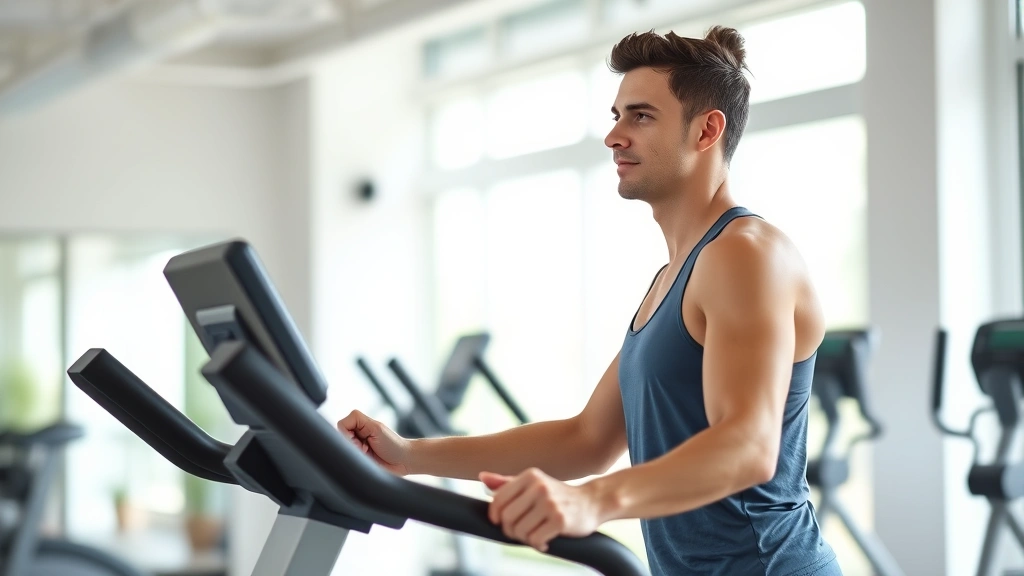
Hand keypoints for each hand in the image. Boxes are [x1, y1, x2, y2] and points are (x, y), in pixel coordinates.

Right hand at [337, 410, 410, 475]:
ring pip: (343, 448)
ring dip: (355, 453)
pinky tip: (366, 460)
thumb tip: (340, 430)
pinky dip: (355, 460)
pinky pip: (347, 458)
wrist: (404, 462)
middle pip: (340, 437)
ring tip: (367, 454)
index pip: (341, 424)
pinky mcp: (358, 457)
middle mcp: (357, 432)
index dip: (347, 434)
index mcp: (361, 421)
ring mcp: (357, 445)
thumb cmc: (394, 444)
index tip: (361, 441)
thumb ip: (357, 424)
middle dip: (352, 445)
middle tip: (366, 449)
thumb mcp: (375, 429)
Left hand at [480, 468, 602, 551]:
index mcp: (530, 476)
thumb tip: (482, 477)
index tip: (501, 522)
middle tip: (521, 532)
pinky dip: (538, 545)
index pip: (498, 499)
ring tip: (534, 535)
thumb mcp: (534, 484)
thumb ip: (507, 482)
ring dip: (525, 538)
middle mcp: (539, 486)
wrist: (592, 502)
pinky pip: (535, 539)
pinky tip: (545, 541)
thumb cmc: (559, 495)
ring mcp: (550, 503)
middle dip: (510, 530)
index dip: (495, 516)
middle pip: (507, 517)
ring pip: (520, 530)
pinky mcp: (560, 520)